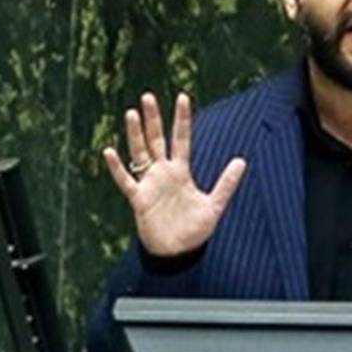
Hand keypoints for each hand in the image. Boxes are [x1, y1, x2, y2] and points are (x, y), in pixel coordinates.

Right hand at [102, 92, 246, 257]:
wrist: (177, 254)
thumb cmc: (194, 231)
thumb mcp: (214, 205)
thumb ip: (226, 183)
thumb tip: (242, 160)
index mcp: (181, 172)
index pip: (181, 139)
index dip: (181, 119)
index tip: (182, 97)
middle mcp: (163, 173)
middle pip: (156, 140)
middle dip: (152, 119)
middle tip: (148, 96)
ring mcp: (149, 184)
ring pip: (139, 153)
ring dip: (135, 134)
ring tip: (131, 113)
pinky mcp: (139, 199)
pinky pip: (125, 180)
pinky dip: (117, 167)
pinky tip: (109, 152)